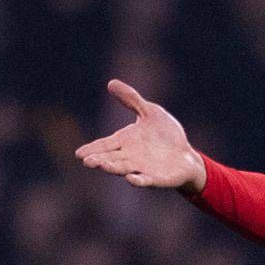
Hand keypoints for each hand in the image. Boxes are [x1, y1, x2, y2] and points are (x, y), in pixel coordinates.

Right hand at [74, 80, 205, 190]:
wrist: (186, 156)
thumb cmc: (166, 135)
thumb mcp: (150, 112)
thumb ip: (132, 100)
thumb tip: (111, 83)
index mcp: (125, 141)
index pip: (105, 145)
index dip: (92, 149)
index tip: (79, 154)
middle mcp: (130, 156)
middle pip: (111, 158)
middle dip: (99, 160)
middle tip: (86, 161)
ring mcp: (142, 169)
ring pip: (124, 169)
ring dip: (113, 168)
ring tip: (103, 166)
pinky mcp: (157, 178)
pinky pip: (146, 180)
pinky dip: (138, 180)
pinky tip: (131, 179)